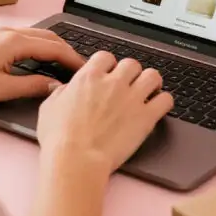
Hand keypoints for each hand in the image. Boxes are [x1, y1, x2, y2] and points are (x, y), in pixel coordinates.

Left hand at [0, 28, 83, 105]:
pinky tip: (43, 61)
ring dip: (54, 48)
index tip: (86, 69)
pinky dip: (41, 48)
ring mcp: (1, 34)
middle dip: (67, 50)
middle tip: (82, 67)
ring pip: (38, 37)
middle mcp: (10, 32)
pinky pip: (27, 39)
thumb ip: (31, 86)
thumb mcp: (1, 88)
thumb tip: (55, 86)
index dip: (73, 58)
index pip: (54, 47)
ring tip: (66, 64)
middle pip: (49, 37)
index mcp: (14, 41)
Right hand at [37, 51, 173, 174]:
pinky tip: (158, 108)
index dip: (108, 65)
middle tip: (129, 84)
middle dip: (131, 73)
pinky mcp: (146, 117)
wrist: (76, 159)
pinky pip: (166, 99)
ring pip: (153, 76)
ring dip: (151, 82)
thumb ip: (60, 93)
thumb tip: (62, 88)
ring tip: (148, 91)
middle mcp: (113, 83)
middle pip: (132, 63)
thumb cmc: (59, 138)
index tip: (108, 74)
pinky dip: (164, 102)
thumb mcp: (49, 108)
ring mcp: (132, 98)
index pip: (106, 57)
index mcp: (89, 78)